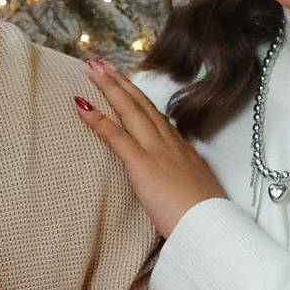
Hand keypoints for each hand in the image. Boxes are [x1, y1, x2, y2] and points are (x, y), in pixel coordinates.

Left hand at [72, 58, 227, 239]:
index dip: (138, 98)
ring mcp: (155, 150)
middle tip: (102, 63)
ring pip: (130, 110)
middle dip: (121, 82)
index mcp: (181, 149)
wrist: (209, 225)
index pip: (156, 117)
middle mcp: (169, 143)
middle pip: (141, 105)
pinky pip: (116, 135)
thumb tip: (178, 180)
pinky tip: (81, 104)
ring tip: (92, 69)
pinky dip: (97, 118)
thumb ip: (183, 180)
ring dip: (109, 87)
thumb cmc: (203, 216)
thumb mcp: (196, 190)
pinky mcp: (143, 163)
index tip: (127, 83)